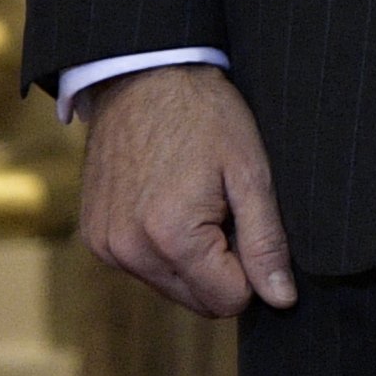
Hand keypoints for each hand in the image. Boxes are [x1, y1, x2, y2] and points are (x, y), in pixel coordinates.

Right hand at [79, 64, 295, 317]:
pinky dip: (161, 247)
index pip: (229, 300)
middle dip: (220, 265)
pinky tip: (167, 201)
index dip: (250, 266)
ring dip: (191, 258)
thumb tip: (281, 300)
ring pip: (171, 287)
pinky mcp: (94, 238)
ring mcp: (106, 246)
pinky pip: (142, 268)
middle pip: (198, 300)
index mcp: (171, 237)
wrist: (142, 74)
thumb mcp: (250, 170)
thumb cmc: (204, 114)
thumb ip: (267, 241)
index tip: (244, 217)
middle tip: (222, 206)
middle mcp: (129, 251)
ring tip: (194, 199)